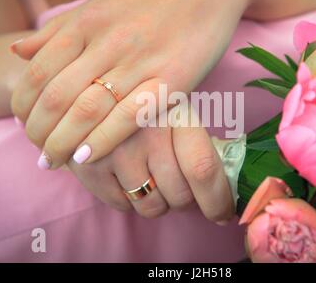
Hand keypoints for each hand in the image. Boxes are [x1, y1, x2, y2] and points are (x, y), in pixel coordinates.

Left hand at [10, 0, 262, 168]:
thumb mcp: (101, 1)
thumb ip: (60, 28)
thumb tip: (18, 50)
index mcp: (87, 21)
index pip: (38, 72)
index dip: (24, 106)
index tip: (24, 124)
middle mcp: (108, 42)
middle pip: (58, 97)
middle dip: (39, 132)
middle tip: (38, 152)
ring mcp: (141, 62)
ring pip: (88, 111)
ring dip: (63, 143)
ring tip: (55, 161)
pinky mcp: (172, 80)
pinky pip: (130, 116)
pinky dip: (103, 140)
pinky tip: (87, 156)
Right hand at [66, 124, 233, 221]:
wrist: (94, 101)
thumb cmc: (149, 112)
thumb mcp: (180, 115)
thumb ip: (202, 150)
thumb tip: (225, 202)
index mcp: (176, 114)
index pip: (202, 168)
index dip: (217, 200)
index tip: (222, 213)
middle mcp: (145, 132)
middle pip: (180, 195)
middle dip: (186, 200)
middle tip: (178, 184)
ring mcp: (114, 151)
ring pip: (152, 207)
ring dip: (159, 202)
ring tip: (152, 178)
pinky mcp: (90, 168)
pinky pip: (124, 207)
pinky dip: (130, 200)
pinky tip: (127, 176)